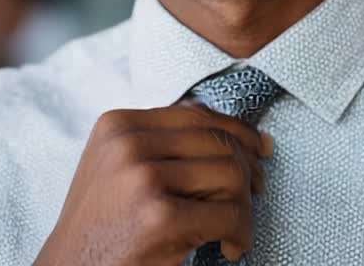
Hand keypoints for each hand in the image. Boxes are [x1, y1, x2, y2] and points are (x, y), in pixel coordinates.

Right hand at [34, 105, 273, 265]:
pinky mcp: (159, 217)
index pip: (197, 114)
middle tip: (255, 195)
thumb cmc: (103, 228)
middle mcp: (128, 144)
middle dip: (247, 171)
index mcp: (118, 125)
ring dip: (244, 207)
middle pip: (219, 142)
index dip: (238, 131)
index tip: (260, 149)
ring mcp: (142, 178)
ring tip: (234, 230)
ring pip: (230, 174)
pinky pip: (229, 214)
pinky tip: (230, 248)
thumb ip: (162, 143)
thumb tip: (234, 133)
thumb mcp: (119, 169)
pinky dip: (241, 233)